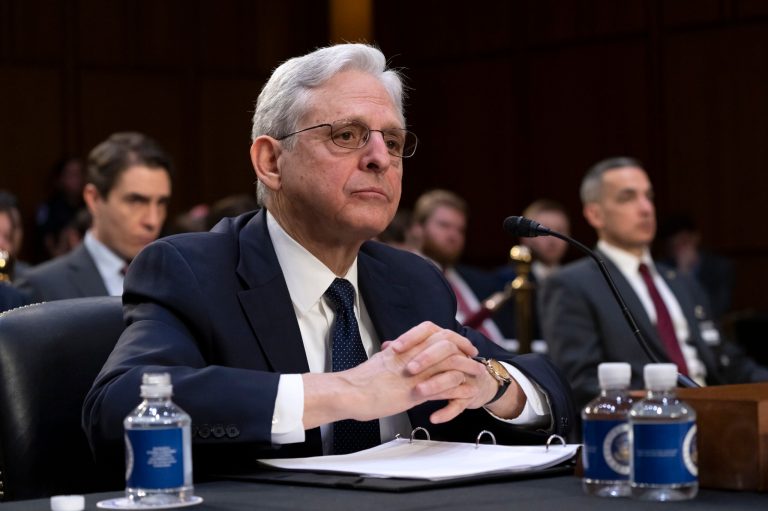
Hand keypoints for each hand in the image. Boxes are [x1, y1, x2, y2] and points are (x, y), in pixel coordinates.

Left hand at [385, 323, 502, 422]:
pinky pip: (460, 403)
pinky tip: (434, 417)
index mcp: (442, 342)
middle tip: (409, 369)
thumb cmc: (444, 370)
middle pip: (445, 347)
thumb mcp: (426, 358)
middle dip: (426, 358)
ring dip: (436, 384)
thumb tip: (387, 346)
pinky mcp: (469, 395)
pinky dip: (447, 412)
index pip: (429, 330)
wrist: (475, 384)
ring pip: (454, 375)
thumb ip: (409, 352)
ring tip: (419, 391)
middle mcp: (457, 354)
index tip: (395, 348)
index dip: (412, 337)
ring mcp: (465, 374)